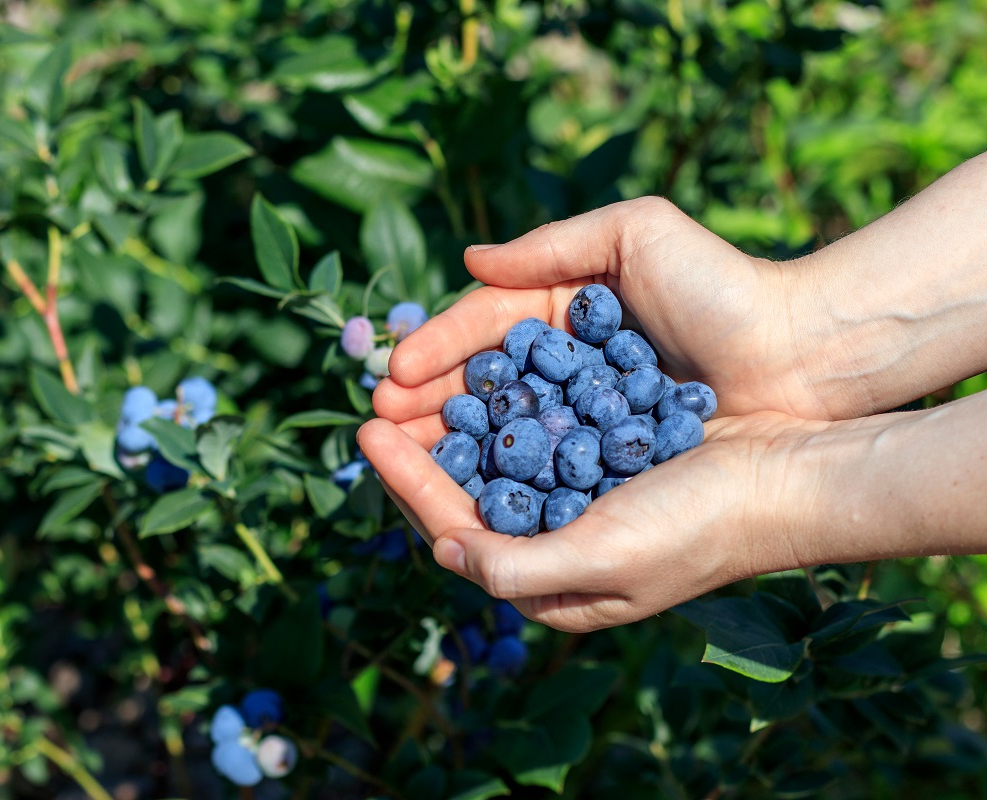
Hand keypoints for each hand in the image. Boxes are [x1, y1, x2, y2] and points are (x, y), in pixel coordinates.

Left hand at [357, 412, 823, 632]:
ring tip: (415, 374)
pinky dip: (505, 396)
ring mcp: (578, 491)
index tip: (368, 431)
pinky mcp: (602, 447)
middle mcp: (556, 538)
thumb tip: (440, 547)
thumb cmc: (700, 526)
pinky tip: (482, 366)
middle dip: (419, 444)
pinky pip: (537, 421)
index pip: (455, 527)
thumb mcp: (604, 559)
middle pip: (466, 489)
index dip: (406, 480)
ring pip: (494, 453)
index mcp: (551, 580)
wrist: (787, 474)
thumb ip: (516, 566)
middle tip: (378, 397)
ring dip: (453, 415)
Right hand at [373, 197, 834, 446]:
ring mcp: (585, 418)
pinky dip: (503, 477)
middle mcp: (566, 368)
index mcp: (563, 309)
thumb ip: (551, 246)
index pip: (484, 328)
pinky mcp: (609, 462)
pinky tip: (462, 486)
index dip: (437, 348)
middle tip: (377, 424)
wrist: (800, 353)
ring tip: (401, 456)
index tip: (394, 372)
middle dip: (425, 405)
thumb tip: (469, 260)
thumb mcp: (636, 234)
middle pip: (481, 387)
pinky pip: (545, 470)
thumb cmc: (723, 285)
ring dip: (448, 445)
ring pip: (502, 431)